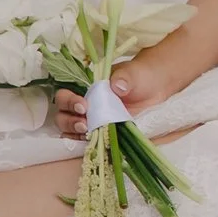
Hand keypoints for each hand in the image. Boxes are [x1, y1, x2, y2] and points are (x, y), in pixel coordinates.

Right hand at [51, 47, 182, 142]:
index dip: (69, 101)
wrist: (156, 87)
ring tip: (87, 133)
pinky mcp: (102, 131)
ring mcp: (92, 119)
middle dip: (69, 120)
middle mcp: (84, 103)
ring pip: (69, 128)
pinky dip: (82, 143)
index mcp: (85, 88)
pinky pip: (85, 139)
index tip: (84, 106)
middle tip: (85, 124)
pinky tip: (89, 142)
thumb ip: (124, 78)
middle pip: (62, 113)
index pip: (65, 94)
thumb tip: (117, 86)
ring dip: (74, 133)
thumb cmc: (140, 76)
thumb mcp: (133, 73)